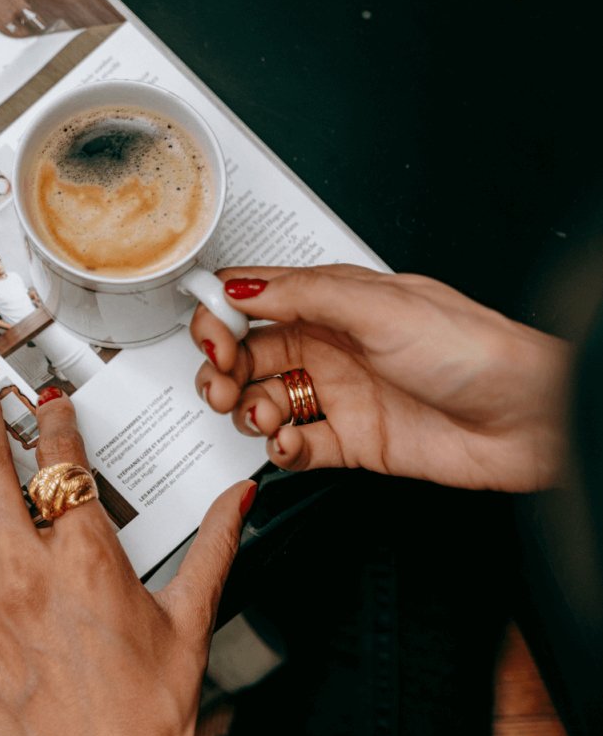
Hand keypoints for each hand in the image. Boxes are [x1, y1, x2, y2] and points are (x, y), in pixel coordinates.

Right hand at [192, 264, 570, 491]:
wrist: (526, 419)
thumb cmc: (472, 350)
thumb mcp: (379, 305)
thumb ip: (302, 294)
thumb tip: (238, 285)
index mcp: (336, 301)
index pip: (257, 300)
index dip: (222, 316)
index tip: (210, 334)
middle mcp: (333, 346)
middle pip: (249, 355)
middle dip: (223, 369)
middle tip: (224, 382)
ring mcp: (341, 396)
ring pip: (264, 401)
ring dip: (249, 410)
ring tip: (265, 414)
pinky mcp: (352, 443)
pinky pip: (296, 448)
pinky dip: (281, 450)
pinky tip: (291, 442)